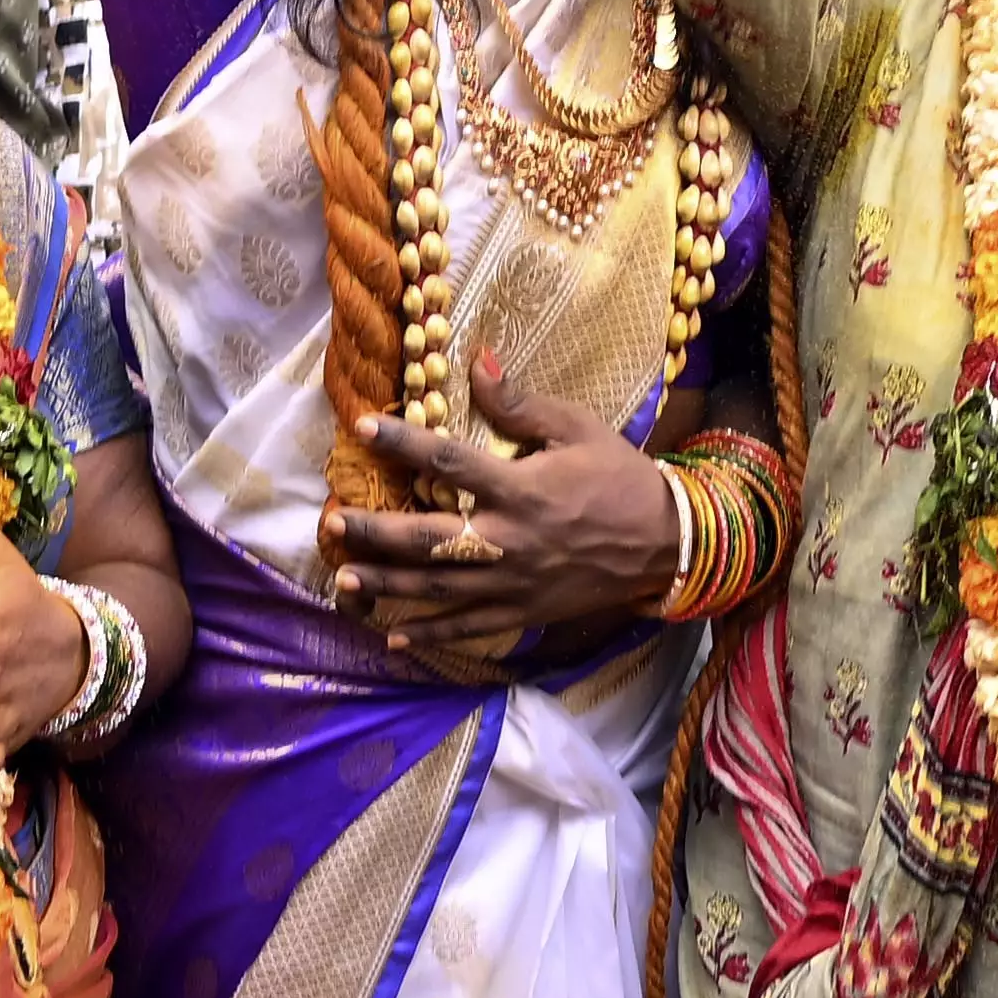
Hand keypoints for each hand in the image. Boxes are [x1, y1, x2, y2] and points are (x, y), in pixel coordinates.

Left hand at [327, 353, 680, 666]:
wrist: (666, 543)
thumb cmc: (620, 478)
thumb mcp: (577, 428)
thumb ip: (521, 403)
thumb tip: (476, 361)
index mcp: (521, 487)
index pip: (448, 462)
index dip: (402, 443)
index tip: (362, 427)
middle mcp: (509, 539)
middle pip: (428, 537)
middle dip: (376, 532)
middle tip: (332, 524)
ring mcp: (514, 582)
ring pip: (438, 588)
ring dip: (388, 585)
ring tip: (344, 578)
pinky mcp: (524, 611)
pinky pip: (469, 627)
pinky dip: (431, 635)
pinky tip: (394, 637)